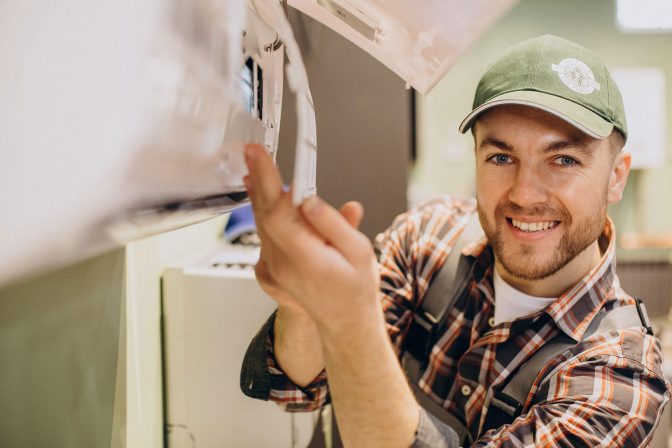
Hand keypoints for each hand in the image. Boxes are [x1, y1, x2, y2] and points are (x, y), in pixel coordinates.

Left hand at [243, 143, 379, 329]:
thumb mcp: (359, 252)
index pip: (278, 212)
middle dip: (259, 179)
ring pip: (261, 223)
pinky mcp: (270, 268)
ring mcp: (273, 268)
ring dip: (259, 194)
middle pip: (264, 213)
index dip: (266, 181)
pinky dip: (265, 213)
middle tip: (253, 153)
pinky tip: (267, 200)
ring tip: (257, 168)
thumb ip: (334, 223)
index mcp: (306, 258)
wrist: (345, 320)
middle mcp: (283, 264)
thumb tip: (309, 200)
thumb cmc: (355, 287)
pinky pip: (264, 235)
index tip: (259, 156)